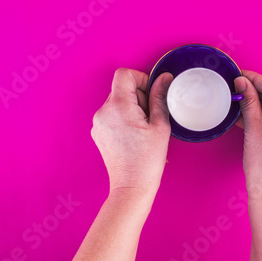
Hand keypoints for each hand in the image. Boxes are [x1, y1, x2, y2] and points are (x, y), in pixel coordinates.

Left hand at [91, 68, 173, 195]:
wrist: (131, 186)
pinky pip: (112, 114)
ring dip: (132, 107)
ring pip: (117, 101)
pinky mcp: (98, 132)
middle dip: (138, 96)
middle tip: (150, 117)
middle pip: (121, 88)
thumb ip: (160, 96)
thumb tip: (164, 78)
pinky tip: (134, 135)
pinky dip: (124, 117)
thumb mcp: (160, 125)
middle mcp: (103, 112)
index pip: (124, 74)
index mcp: (118, 106)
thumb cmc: (147, 160)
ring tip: (142, 129)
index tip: (151, 94)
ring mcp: (98, 122)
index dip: (141, 79)